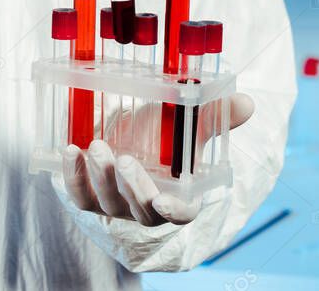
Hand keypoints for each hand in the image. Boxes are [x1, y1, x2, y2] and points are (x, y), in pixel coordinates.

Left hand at [61, 94, 253, 226]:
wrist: (126, 131)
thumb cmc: (163, 132)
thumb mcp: (188, 122)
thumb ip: (215, 115)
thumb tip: (246, 103)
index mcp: (179, 195)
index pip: (181, 214)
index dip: (173, 211)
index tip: (164, 201)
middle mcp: (147, 206)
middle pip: (141, 210)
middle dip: (132, 187)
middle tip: (125, 159)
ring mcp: (116, 205)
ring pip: (107, 203)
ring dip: (101, 177)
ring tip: (99, 146)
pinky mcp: (89, 196)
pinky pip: (79, 195)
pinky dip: (74, 176)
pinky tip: (72, 151)